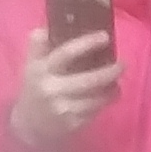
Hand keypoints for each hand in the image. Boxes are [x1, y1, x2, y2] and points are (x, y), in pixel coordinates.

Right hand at [9, 29, 121, 146]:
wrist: (28, 125)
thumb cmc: (34, 88)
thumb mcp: (31, 65)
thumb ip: (39, 45)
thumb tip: (49, 26)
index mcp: (41, 70)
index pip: (66, 53)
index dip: (87, 43)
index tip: (105, 36)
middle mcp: (52, 89)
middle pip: (89, 80)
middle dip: (110, 72)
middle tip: (122, 64)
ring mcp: (63, 109)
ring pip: (96, 98)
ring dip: (112, 89)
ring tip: (117, 81)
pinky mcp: (73, 124)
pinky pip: (96, 111)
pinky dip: (106, 101)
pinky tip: (109, 95)